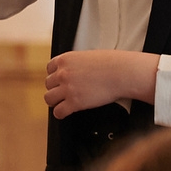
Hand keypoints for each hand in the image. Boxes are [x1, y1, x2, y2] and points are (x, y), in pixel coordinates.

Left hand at [44, 50, 159, 118]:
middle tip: (65, 93)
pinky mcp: (73, 102)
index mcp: (65, 59)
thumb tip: (72, 72)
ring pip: (48, 98)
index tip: (60, 81)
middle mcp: (63, 73)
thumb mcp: (87, 56)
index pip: (49, 69)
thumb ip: (75, 64)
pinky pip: (58, 112)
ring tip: (63, 103)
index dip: (55, 76)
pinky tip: (65, 112)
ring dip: (55, 101)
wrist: (123, 73)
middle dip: (56, 88)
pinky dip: (60, 113)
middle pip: (48, 84)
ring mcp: (67, 88)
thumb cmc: (112, 64)